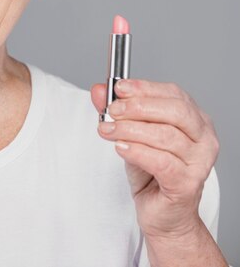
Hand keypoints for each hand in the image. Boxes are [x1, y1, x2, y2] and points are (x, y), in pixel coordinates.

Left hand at [90, 79, 219, 238]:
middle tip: (112, 111)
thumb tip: (99, 91)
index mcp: (195, 120)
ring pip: (165, 136)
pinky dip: (137, 151)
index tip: (119, 88)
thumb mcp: (131, 135)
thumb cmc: (152, 172)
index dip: (144, 88)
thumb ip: (116, 112)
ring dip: (130, 130)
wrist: (163, 214)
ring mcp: (199, 162)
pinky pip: (162, 161)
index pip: (174, 94)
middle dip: (137, 107)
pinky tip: (121, 148)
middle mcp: (203, 139)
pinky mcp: (188, 183)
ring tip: (108, 130)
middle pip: (175, 111)